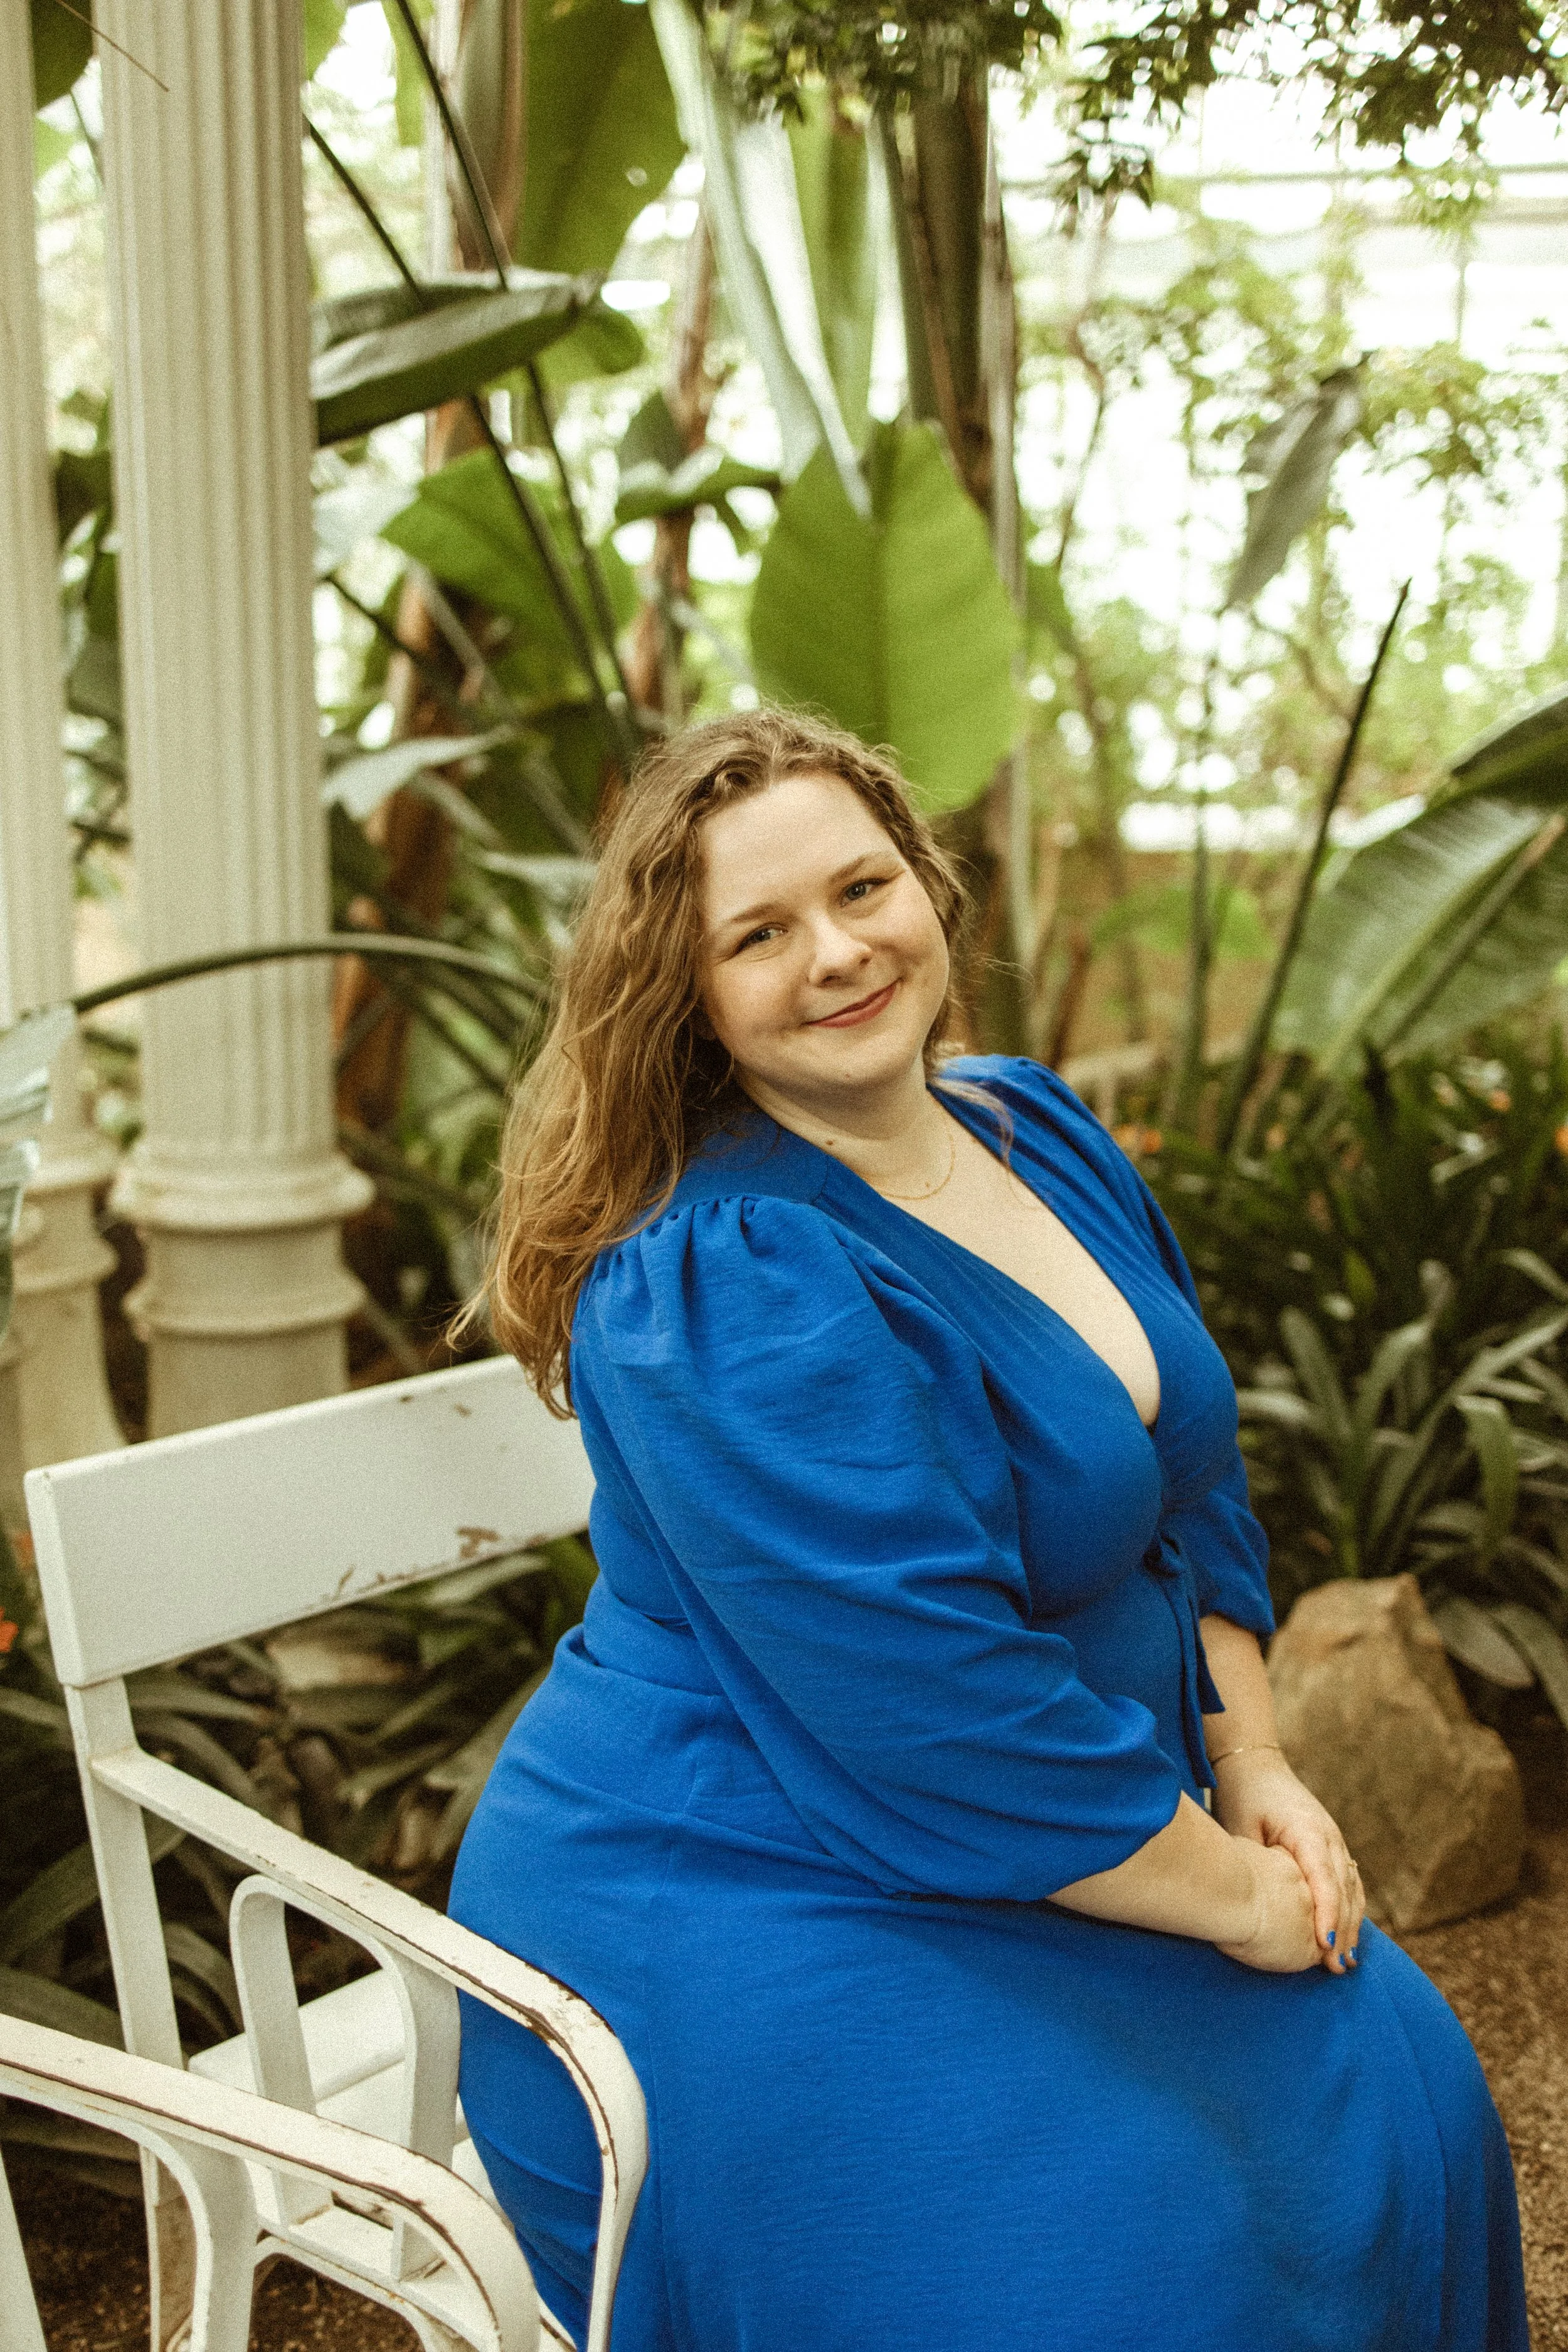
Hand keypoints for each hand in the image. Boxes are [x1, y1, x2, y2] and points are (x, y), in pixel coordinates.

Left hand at [1211, 1749, 1364, 1974]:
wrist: (1255, 1765)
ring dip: (1351, 1925)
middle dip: (1343, 1930)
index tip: (1324, 1946)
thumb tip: (1261, 1908)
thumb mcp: (1242, 1828)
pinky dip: (1351, 1909)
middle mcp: (1329, 1836)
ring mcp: (1335, 1841)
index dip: (1327, 1915)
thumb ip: (1258, 1865)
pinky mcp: (1332, 1847)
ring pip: (1353, 1889)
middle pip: (1345, 1889)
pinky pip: (1349, 1882)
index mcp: (1308, 1830)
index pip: (1325, 1880)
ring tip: (1346, 1962)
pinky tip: (1348, 1936)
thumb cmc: (1243, 1797)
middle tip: (1337, 1968)